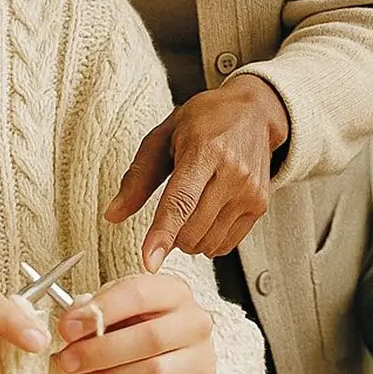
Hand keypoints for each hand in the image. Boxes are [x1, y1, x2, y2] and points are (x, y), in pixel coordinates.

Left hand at [53, 274, 215, 373]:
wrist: (172, 348)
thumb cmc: (141, 323)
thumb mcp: (117, 305)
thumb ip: (94, 309)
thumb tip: (73, 323)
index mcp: (173, 291)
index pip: (138, 294)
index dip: (101, 311)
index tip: (68, 328)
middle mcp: (194, 321)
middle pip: (149, 338)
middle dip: (100, 352)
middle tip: (69, 360)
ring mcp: (203, 357)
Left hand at [105, 75, 288, 269]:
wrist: (252, 112)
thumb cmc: (204, 120)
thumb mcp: (163, 136)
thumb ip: (138, 177)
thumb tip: (112, 214)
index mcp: (204, 150)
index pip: (180, 201)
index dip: (162, 234)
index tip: (149, 260)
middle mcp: (232, 172)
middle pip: (192, 230)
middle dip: (171, 236)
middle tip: (168, 215)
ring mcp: (249, 191)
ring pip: (208, 243)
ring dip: (189, 240)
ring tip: (189, 210)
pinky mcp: (260, 205)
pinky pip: (226, 245)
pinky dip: (208, 241)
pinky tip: (205, 217)